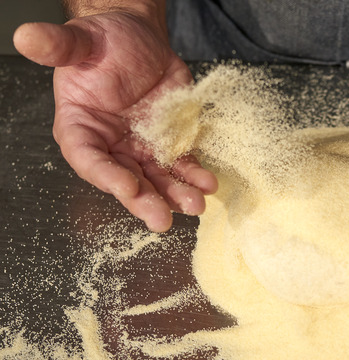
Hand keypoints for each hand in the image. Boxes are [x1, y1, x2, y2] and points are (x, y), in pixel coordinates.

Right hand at [13, 11, 216, 231]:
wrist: (139, 39)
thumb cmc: (104, 42)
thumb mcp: (82, 41)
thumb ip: (59, 46)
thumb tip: (26, 36)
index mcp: (81, 128)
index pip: (89, 158)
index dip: (107, 176)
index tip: (127, 187)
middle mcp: (111, 146)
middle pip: (126, 179)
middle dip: (144, 200)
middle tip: (161, 218)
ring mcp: (142, 148)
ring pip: (157, 178)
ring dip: (175, 194)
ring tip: (195, 205)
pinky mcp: (169, 142)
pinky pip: (183, 163)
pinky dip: (195, 175)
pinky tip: (208, 184)